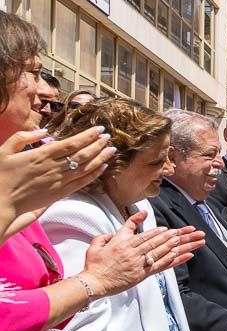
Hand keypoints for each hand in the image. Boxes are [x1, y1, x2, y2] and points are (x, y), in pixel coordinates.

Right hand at [0, 126, 116, 222]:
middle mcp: (54, 168)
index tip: (100, 129)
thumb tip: (44, 131)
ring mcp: (58, 181)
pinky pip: (81, 183)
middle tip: (109, 137)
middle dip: (98, 144)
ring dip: (101, 158)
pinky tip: (103, 168)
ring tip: (111, 150)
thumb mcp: (3, 151)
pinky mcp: (60, 193)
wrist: (0, 201)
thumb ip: (23, 137)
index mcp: (41, 155)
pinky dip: (94, 174)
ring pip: (86, 168)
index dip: (88, 136)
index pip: (72, 143)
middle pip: (83, 154)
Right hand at [81, 212, 206, 297]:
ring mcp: (139, 262)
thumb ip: (105, 236)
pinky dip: (175, 260)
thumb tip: (114, 233)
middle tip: (189, 231)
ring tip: (191, 240)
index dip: (157, 232)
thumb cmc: (93, 265)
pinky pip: (162, 265)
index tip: (168, 229)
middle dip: (175, 235)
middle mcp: (134, 251)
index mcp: (123, 242)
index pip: (145, 234)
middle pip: (157, 241)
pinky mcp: (142, 274)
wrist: (94, 282)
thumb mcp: (96, 245)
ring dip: (178, 245)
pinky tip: (187, 255)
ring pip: (162, 251)